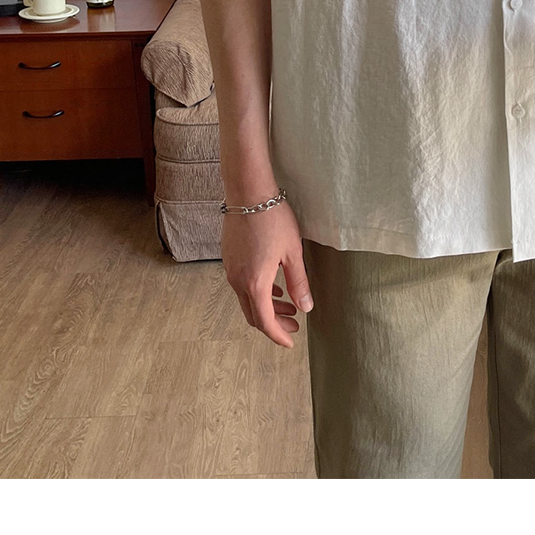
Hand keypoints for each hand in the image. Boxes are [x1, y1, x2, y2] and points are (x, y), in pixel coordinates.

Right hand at [221, 200, 313, 348]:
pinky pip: (242, 285)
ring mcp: (230, 269)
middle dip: (274, 324)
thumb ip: (299, 283)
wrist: (247, 192)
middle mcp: (237, 280)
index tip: (290, 342)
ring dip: (267, 307)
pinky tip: (274, 285)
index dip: (278, 335)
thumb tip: (306, 307)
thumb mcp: (293, 252)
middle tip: (294, 325)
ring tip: (289, 304)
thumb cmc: (273, 219)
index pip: (265, 321)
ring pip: (247, 300)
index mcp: (254, 282)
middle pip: (253, 315)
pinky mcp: (229, 259)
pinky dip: (258, 292)